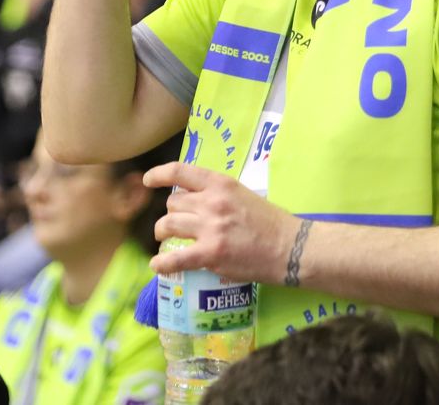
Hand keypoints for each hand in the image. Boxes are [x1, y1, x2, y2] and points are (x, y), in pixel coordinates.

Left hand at [145, 162, 301, 284]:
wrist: (290, 247)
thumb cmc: (270, 222)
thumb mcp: (243, 195)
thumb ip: (218, 195)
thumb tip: (194, 202)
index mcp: (221, 183)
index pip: (180, 171)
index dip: (159, 174)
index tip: (148, 180)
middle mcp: (212, 202)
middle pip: (172, 204)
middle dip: (170, 214)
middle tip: (175, 224)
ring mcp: (210, 228)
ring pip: (168, 226)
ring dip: (163, 233)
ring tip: (165, 240)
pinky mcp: (211, 253)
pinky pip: (176, 258)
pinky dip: (162, 263)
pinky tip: (157, 266)